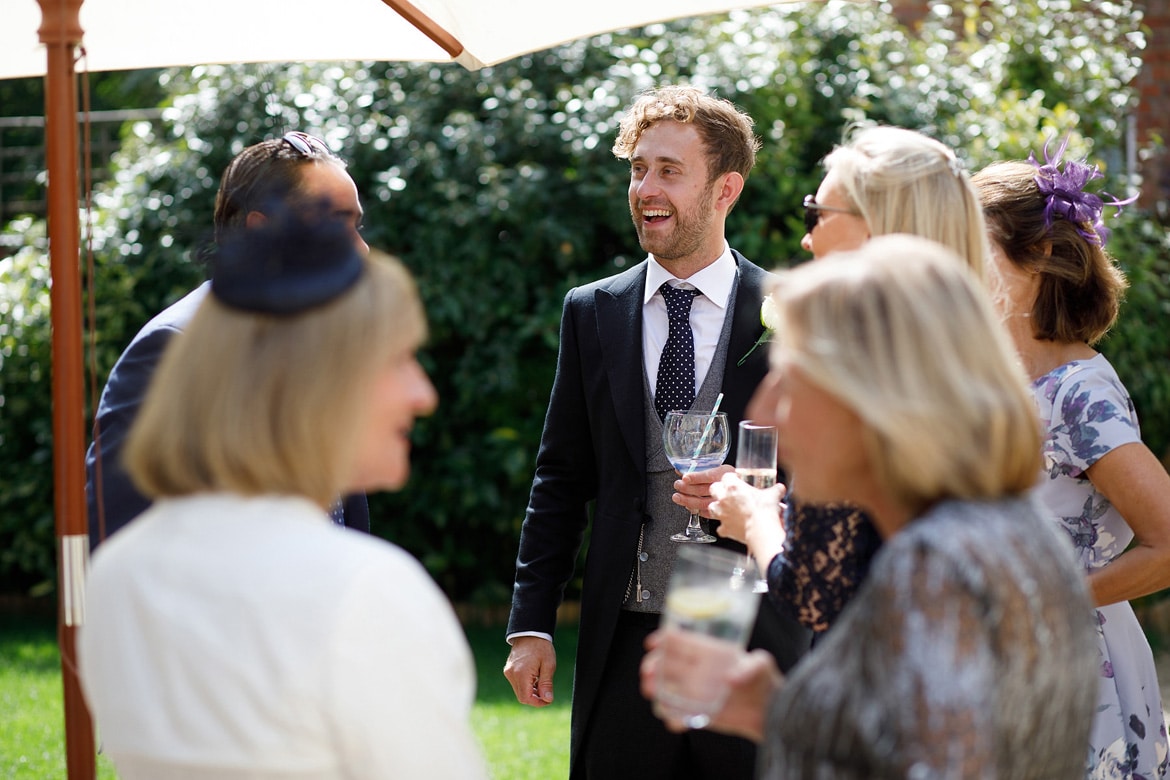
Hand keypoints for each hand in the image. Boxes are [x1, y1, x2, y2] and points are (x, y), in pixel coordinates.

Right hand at [503, 636, 555, 706]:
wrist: (530, 632)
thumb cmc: (541, 647)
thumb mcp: (548, 665)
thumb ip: (546, 684)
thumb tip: (547, 700)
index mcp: (521, 673)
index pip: (526, 698)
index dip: (537, 703)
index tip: (548, 700)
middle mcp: (512, 674)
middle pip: (522, 696)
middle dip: (535, 698)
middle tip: (546, 693)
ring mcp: (508, 672)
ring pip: (519, 691)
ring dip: (530, 692)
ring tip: (541, 682)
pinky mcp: (508, 670)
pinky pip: (516, 684)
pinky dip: (526, 685)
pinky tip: (534, 677)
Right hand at [640, 630, 780, 742]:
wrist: (771, 711)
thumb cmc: (765, 681)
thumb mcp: (762, 665)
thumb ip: (751, 667)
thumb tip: (732, 678)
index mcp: (709, 653)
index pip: (681, 641)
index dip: (664, 639)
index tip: (654, 643)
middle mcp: (698, 670)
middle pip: (666, 663)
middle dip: (653, 664)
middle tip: (648, 671)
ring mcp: (697, 691)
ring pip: (667, 687)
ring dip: (655, 688)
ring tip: (651, 690)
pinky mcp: (699, 712)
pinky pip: (680, 714)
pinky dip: (673, 717)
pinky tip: (673, 719)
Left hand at [673, 464, 735, 516]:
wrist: (749, 497)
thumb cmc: (737, 482)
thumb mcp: (725, 470)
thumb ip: (705, 469)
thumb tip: (681, 469)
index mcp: (727, 474)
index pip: (709, 475)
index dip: (695, 477)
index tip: (684, 477)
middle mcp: (726, 489)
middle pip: (703, 489)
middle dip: (687, 488)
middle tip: (678, 485)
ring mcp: (725, 503)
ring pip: (702, 503)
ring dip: (687, 500)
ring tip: (678, 497)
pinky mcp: (723, 514)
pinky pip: (707, 513)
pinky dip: (697, 510)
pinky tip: (690, 507)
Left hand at [708, 472, 784, 543]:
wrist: (761, 530)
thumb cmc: (764, 511)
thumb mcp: (773, 495)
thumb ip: (776, 490)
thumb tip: (780, 488)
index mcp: (734, 486)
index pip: (726, 476)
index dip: (731, 478)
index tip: (737, 481)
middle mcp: (724, 499)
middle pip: (714, 488)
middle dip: (719, 490)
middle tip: (728, 493)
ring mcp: (722, 514)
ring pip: (712, 507)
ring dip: (718, 508)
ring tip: (726, 509)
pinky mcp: (724, 528)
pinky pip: (720, 527)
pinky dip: (725, 527)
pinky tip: (731, 527)